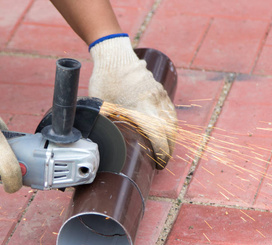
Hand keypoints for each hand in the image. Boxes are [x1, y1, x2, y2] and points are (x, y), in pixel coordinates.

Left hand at [89, 36, 176, 168]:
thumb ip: (104, 123)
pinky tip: (166, 129)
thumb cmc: (106, 78)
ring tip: (166, 148)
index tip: (160, 163)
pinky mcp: (159, 89)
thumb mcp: (100, 104)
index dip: (162, 152)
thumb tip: (100, 141)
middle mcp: (154, 102)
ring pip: (172, 119)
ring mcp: (159, 94)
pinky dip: (171, 122)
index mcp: (141, 108)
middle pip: (169, 130)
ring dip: (171, 136)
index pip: (159, 136)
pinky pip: (170, 109)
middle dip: (169, 148)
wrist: (115, 54)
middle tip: (163, 161)